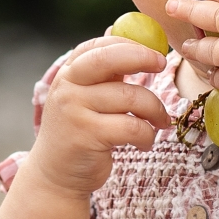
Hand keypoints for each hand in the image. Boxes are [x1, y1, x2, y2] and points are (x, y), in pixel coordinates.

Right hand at [23, 36, 170, 198]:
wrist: (55, 174)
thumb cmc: (80, 131)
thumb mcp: (86, 97)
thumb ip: (107, 74)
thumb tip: (138, 43)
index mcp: (69, 73)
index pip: (99, 46)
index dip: (129, 43)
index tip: (154, 51)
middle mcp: (68, 87)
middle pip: (109, 59)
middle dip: (142, 57)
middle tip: (163, 65)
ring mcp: (75, 111)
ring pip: (130, 97)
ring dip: (155, 110)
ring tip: (159, 122)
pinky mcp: (87, 136)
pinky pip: (132, 126)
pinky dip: (147, 134)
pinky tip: (144, 142)